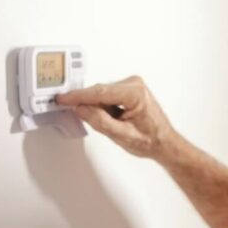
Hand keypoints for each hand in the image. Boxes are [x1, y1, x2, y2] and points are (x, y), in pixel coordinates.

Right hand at [55, 76, 180, 160]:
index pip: (99, 92)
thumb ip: (99, 120)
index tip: (63, 98)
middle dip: (88, 105)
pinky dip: (104, 107)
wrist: (164, 142)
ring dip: (98, 108)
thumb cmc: (150, 140)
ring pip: (102, 94)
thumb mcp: (121, 135)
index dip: (78, 96)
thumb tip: (81, 108)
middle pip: (99, 92)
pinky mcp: (129, 89)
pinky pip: (107, 95)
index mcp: (135, 93)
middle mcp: (134, 84)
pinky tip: (114, 119)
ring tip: (112, 124)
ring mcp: (132, 85)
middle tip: (83, 118)